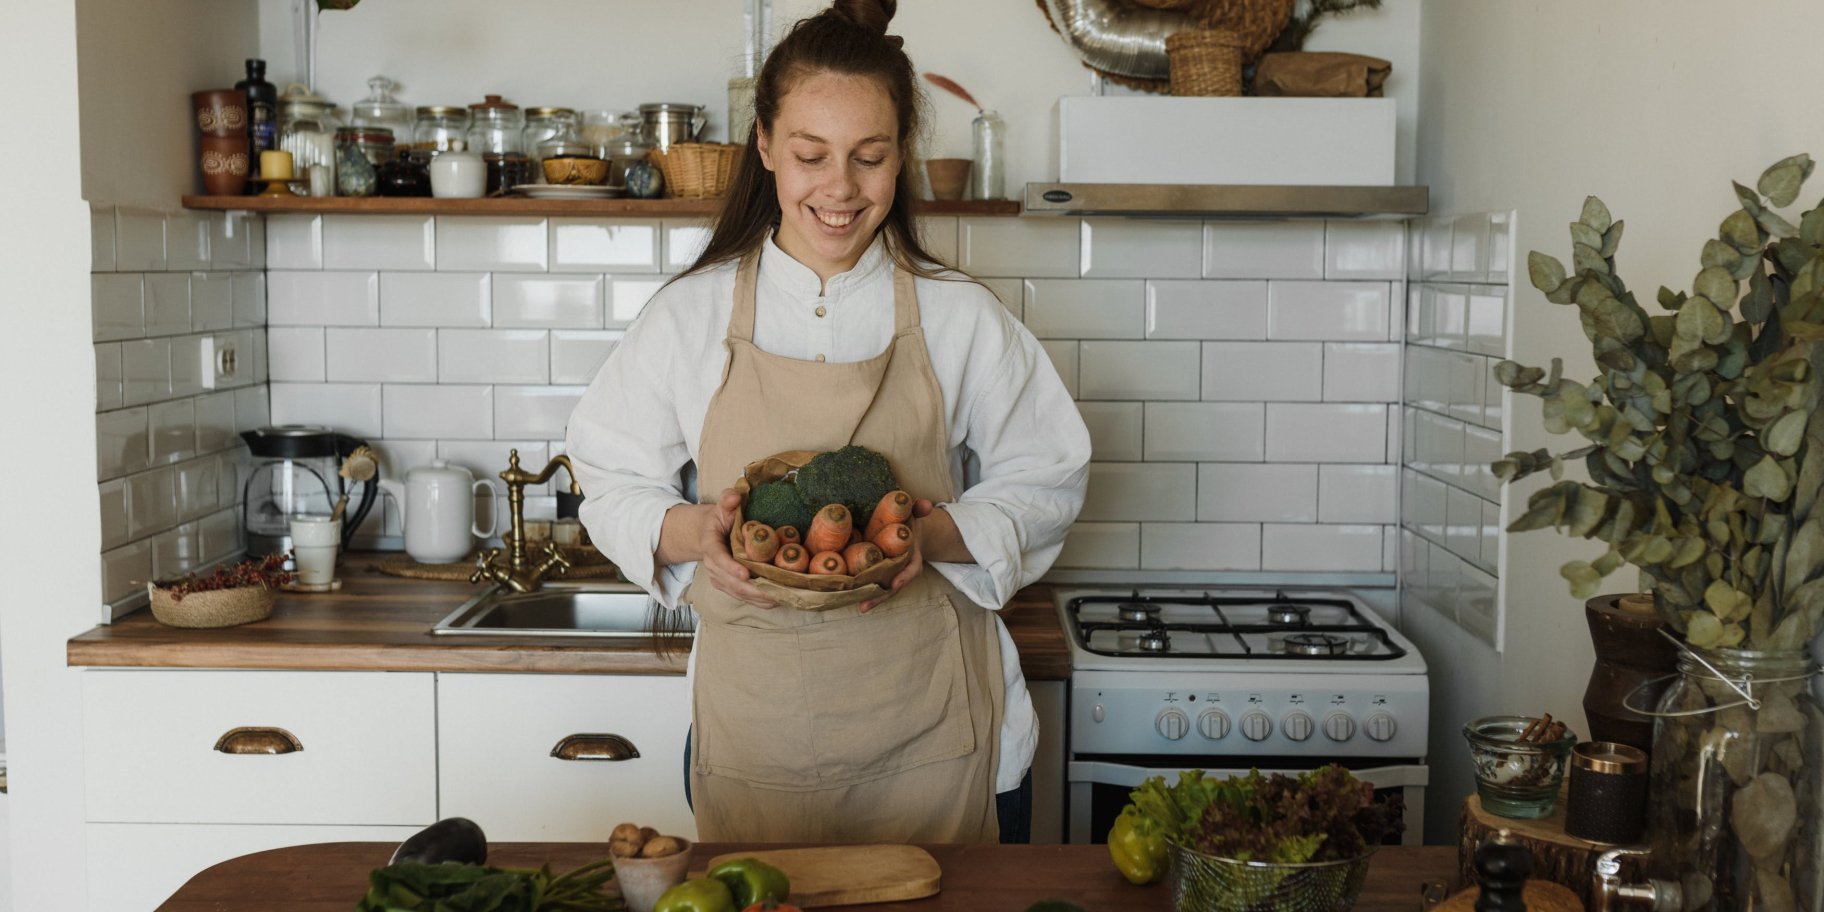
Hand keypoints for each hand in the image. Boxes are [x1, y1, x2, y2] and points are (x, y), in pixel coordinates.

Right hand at [697, 488, 776, 608]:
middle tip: (775, 591)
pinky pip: (743, 596)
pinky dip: (759, 601)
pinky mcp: (727, 586)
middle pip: (731, 581)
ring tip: (781, 597)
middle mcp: (712, 565)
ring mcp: (719, 578)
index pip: (718, 558)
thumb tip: (735, 496)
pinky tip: (777, 600)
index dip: (730, 567)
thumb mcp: (723, 505)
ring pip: (738, 592)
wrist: (708, 533)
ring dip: (758, 598)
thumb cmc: (720, 518)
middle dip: (752, 589)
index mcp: (710, 544)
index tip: (745, 574)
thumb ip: (727, 498)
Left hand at [858, 498, 935, 612]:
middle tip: (866, 604)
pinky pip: (872, 584)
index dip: (904, 577)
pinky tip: (848, 598)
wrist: (908, 531)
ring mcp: (890, 574)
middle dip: (881, 596)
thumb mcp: (914, 514)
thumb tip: (926, 505)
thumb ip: (919, 508)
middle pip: (893, 586)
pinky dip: (863, 592)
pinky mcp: (878, 573)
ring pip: (882, 590)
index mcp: (913, 557)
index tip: (894, 584)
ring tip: (860, 607)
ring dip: (871, 599)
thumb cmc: (908, 522)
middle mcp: (901, 569)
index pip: (911, 569)